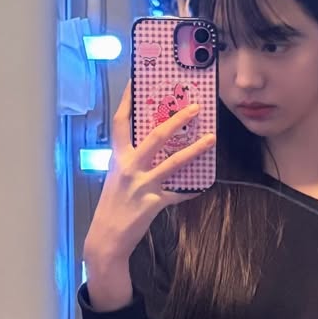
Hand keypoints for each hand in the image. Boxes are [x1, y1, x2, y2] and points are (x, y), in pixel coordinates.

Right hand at [84, 81, 215, 270]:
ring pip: (173, 162)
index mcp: (117, 158)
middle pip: (155, 137)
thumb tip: (153, 145)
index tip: (136, 80)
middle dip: (176, 120)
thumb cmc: (112, 205)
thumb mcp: (116, 177)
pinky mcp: (154, 203)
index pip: (121, 123)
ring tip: (211, 138)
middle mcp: (128, 168)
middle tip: (194, 107)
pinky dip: (191, 188)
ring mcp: (142, 185)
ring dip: (195, 149)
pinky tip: (202, 184)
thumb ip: (131, 160)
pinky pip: (178, 192)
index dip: (127, 100)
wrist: (106, 238)